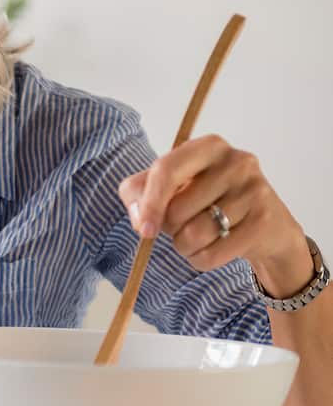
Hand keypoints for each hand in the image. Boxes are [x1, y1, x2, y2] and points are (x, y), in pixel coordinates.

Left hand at [118, 135, 311, 296]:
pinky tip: (215, 247)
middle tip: (185, 223)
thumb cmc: (208, 201)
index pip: (166, 170)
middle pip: (176, 210)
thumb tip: (140, 218)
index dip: (149, 203)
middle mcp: (235, 161)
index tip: (143, 229)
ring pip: (193, 235)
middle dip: (170, 227)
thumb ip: (139, 192)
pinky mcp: (263, 221)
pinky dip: (202, 259)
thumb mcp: (172, 186)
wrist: (266, 226)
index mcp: (208, 146)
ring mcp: (254, 190)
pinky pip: (211, 255)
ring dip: (185, 246)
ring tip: (200, 236)